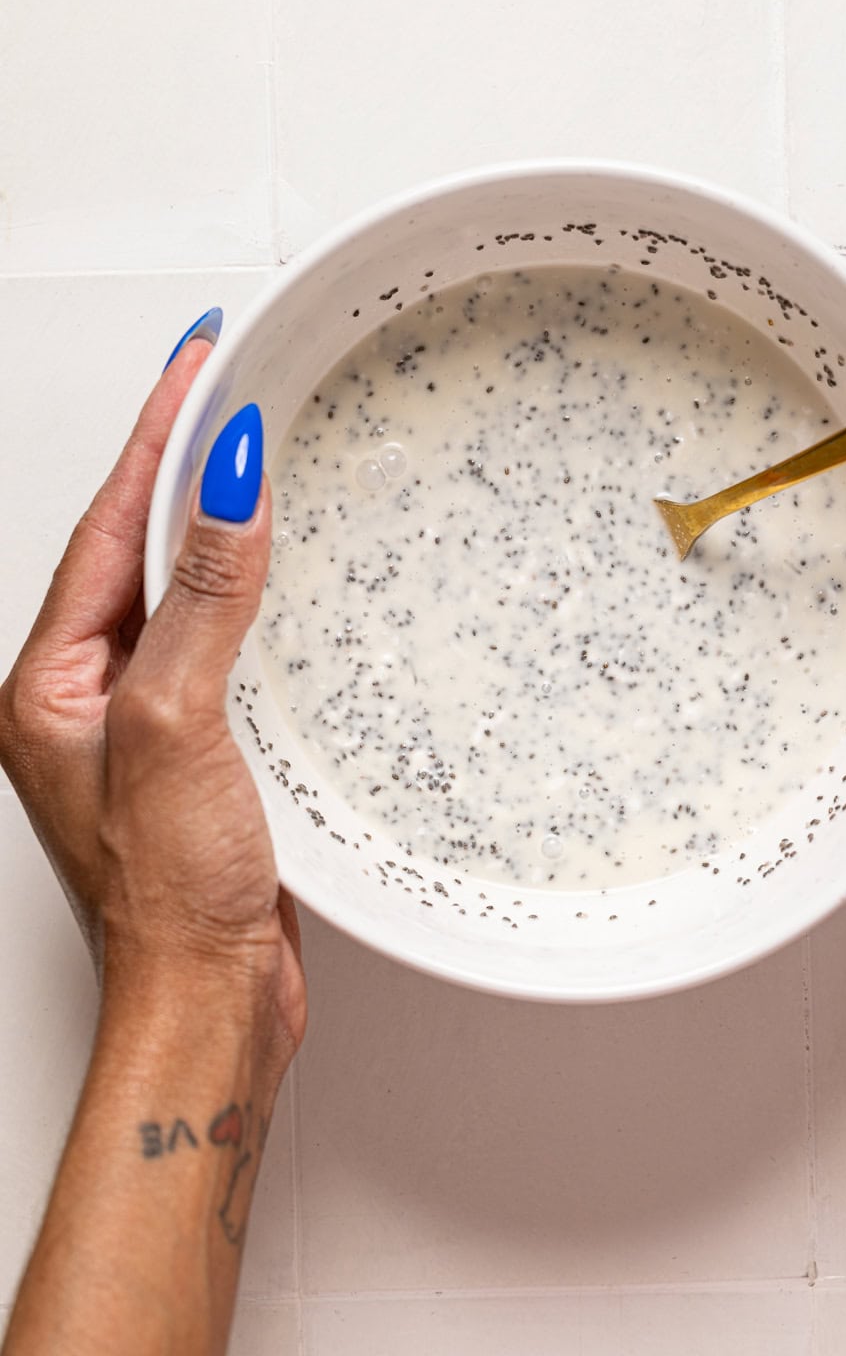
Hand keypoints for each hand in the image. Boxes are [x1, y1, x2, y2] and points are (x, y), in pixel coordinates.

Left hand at [0, 333, 305, 1067]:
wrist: (205, 1006)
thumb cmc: (166, 898)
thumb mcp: (178, 724)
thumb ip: (201, 600)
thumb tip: (222, 488)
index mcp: (51, 683)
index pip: (108, 526)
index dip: (156, 437)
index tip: (197, 364)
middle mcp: (86, 695)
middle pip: (132, 544)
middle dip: (174, 458)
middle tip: (219, 380)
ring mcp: (141, 720)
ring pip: (174, 588)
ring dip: (207, 517)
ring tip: (240, 448)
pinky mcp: (195, 748)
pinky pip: (213, 639)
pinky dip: (242, 591)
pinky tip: (269, 574)